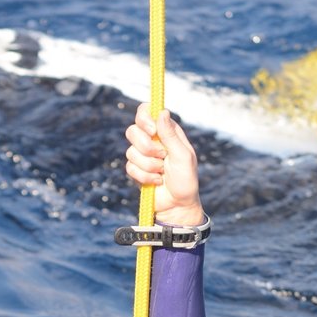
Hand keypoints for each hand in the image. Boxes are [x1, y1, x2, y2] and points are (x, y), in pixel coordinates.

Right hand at [125, 104, 203, 225]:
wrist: (177, 205)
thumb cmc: (186, 180)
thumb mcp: (183, 156)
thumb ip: (171, 135)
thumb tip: (162, 112)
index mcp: (165, 131)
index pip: (146, 111)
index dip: (144, 117)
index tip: (152, 130)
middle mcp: (152, 140)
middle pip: (133, 130)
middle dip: (146, 147)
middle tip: (162, 157)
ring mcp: (142, 155)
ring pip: (130, 151)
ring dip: (149, 165)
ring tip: (162, 172)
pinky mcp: (136, 170)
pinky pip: (130, 167)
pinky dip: (145, 176)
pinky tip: (156, 181)